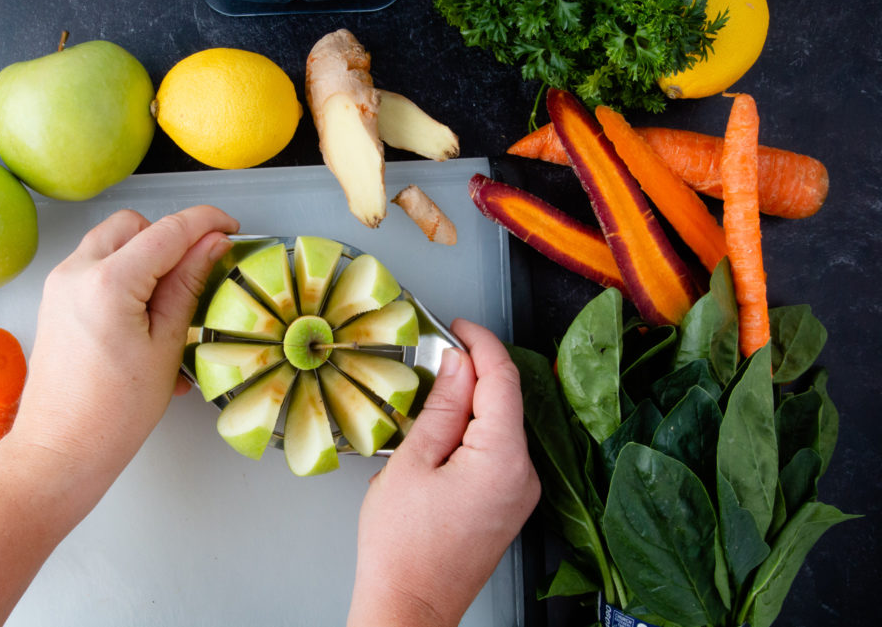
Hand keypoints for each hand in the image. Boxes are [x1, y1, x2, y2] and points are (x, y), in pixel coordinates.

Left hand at [0, 205, 238, 626]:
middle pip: (134, 225)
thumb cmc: (115, 412)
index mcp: (109, 283)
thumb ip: (188, 285)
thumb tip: (211, 244)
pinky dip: (125, 273)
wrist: (61, 450)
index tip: (231, 227)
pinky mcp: (55, 300)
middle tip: (201, 269)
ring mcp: (60, 284)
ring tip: (172, 297)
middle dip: (170, 237)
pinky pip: (96, 266)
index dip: (206, 222)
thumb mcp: (166, 346)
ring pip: (112, 241)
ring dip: (146, 253)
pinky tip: (146, 313)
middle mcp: (76, 272)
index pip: (167, 230)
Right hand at [347, 319, 540, 626]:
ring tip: (426, 406)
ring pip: (499, 425)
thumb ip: (441, 405)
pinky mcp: (510, 504)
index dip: (481, 344)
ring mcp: (521, 493)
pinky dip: (472, 433)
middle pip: (504, 401)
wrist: (410, 606)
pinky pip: (497, 452)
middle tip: (432, 362)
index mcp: (503, 459)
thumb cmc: (403, 547)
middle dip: (470, 375)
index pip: (503, 379)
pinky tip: (439, 439)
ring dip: (468, 405)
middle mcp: (524, 475)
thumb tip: (457, 363)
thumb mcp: (413, 462)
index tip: (459, 328)